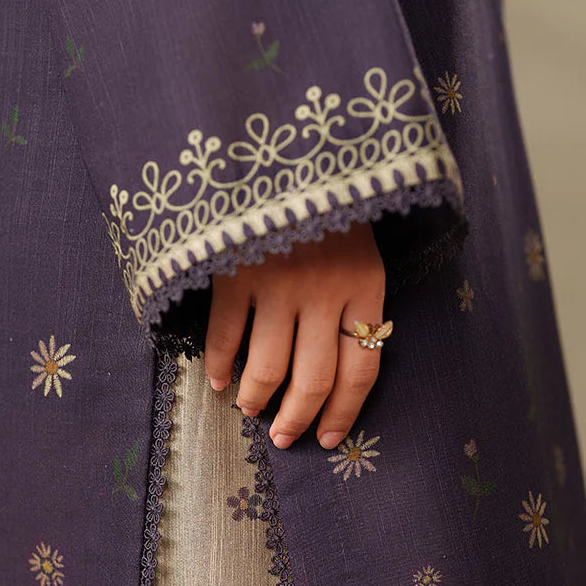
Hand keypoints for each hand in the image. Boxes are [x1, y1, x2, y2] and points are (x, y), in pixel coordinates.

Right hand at [204, 222, 386, 449]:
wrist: (287, 146)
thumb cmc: (329, 202)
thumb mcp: (360, 247)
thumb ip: (354, 298)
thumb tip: (333, 366)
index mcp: (367, 287)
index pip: (362, 371)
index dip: (343, 413)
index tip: (328, 439)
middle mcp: (326, 292)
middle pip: (313, 380)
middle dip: (296, 419)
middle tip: (283, 437)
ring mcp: (279, 283)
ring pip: (268, 367)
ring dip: (256, 398)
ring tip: (248, 409)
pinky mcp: (236, 271)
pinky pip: (227, 335)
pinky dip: (220, 365)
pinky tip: (218, 380)